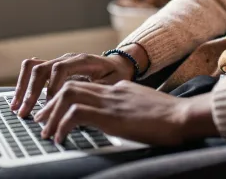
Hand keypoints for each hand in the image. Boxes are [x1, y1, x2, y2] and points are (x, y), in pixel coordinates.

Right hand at [11, 52, 135, 116]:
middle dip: (32, 92)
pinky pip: (34, 69)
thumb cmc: (116, 76)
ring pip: (34, 67)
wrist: (118, 65)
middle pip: (42, 68)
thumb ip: (97, 93)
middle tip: (25, 112)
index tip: (49, 105)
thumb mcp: (113, 85)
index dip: (52, 87)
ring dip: (23, 87)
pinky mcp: (54, 68)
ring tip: (16, 106)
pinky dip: (24, 83)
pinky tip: (19, 98)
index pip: (60, 69)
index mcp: (83, 60)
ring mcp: (59, 61)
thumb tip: (80, 109)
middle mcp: (68, 58)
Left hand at [34, 80, 218, 145]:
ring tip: (47, 132)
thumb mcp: (146, 109)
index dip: (65, 100)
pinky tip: (61, 139)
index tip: (55, 114)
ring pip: (68, 95)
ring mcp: (111, 101)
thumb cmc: (172, 119)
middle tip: (41, 121)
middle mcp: (112, 91)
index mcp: (120, 89)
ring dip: (52, 114)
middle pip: (71, 87)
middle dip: (51, 104)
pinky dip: (63, 126)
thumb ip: (130, 109)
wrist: (184, 117)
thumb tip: (121, 121)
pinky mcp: (111, 115)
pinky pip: (76, 113)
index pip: (86, 87)